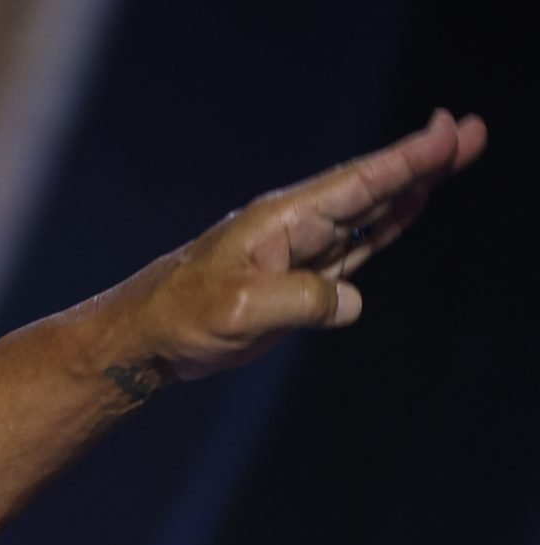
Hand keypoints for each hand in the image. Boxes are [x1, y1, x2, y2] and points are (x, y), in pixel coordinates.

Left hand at [116, 109, 488, 386]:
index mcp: (282, 221)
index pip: (357, 185)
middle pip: (373, 189)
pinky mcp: (298, 281)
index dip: (405, 161)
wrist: (148, 339)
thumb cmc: (182, 316)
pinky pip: (353, 248)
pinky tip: (410, 206)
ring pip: (369, 214)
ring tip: (455, 154)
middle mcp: (296, 228)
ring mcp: (299, 252)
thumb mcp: (241, 309)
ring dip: (413, 188)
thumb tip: (349, 302)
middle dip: (422, 161)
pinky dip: (386, 226)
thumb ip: (303, 301)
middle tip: (470, 131)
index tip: (447, 134)